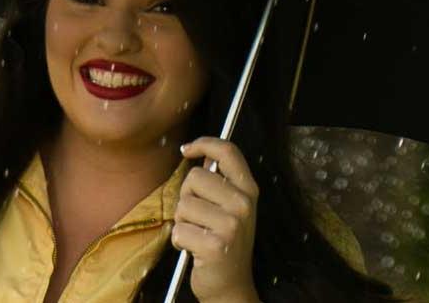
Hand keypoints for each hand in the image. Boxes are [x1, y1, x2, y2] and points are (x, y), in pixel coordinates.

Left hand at [172, 137, 262, 302]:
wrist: (231, 284)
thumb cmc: (224, 242)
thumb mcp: (231, 208)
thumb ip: (218, 182)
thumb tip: (196, 153)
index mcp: (249, 190)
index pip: (228, 152)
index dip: (204, 143)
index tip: (187, 149)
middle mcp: (244, 204)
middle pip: (194, 178)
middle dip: (186, 197)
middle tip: (199, 218)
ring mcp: (231, 225)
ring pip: (183, 205)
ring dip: (183, 222)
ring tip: (198, 234)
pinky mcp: (215, 245)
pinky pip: (179, 230)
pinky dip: (179, 241)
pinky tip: (194, 249)